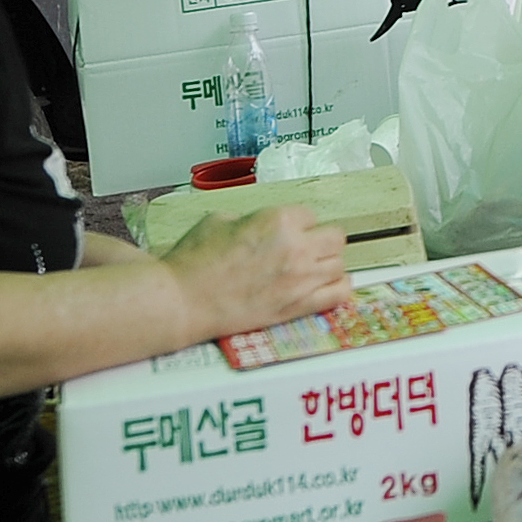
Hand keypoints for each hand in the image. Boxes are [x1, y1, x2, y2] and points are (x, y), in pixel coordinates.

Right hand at [159, 204, 351, 340]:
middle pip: (336, 237)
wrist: (182, 301)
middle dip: (321, 239)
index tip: (289, 230)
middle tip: (307, 247)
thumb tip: (260, 224)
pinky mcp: (297, 307)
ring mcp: (300, 279)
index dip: (298, 222)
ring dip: (328, 264)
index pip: (310, 213)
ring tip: (313, 267)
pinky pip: (339, 294)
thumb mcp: (219, 220)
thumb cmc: (193, 263)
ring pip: (340, 264)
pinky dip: (338, 289)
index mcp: (277, 221)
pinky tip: (327, 286)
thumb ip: (250, 218)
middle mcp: (295, 248)